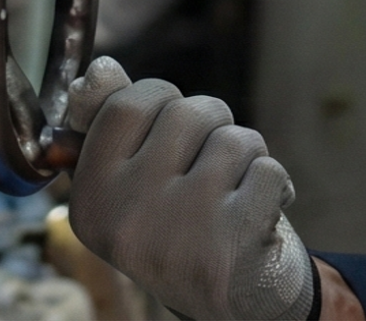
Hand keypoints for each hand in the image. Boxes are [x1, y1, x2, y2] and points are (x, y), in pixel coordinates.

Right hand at [64, 57, 317, 320]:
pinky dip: (274, 184)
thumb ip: (112, 120)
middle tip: (207, 169)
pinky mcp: (235, 245)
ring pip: (232, 138)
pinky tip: (262, 214)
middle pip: (185, 112)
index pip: (127, 103)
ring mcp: (181, 230)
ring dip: (245, 157)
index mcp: (90, 198)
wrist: (229, 305)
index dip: (161, 102)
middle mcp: (126, 217)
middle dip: (210, 126)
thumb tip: (102, 68)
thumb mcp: (134, 179)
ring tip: (234, 194)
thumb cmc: (180, 225)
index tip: (171, 132)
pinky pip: (267, 170)